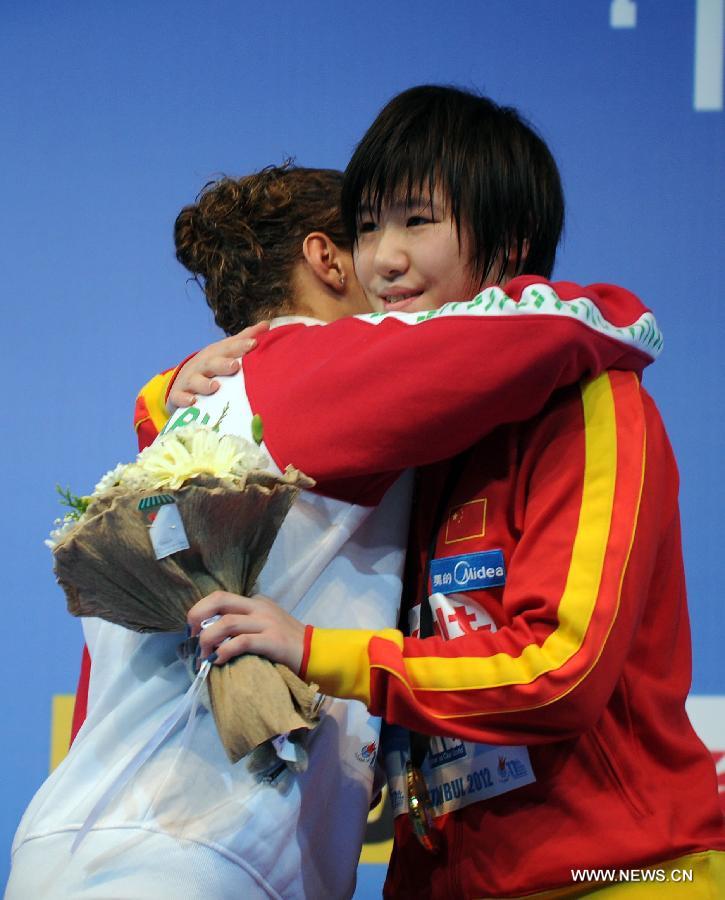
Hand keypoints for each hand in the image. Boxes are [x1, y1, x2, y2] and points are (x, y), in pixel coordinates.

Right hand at [168, 321, 269, 410]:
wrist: (183, 381)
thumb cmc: (212, 366)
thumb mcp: (225, 352)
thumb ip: (245, 339)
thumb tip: (266, 325)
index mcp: (216, 354)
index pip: (228, 348)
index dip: (240, 345)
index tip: (254, 344)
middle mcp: (202, 365)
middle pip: (212, 362)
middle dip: (222, 364)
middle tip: (235, 366)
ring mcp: (189, 380)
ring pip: (195, 380)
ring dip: (204, 383)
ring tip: (215, 386)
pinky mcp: (178, 395)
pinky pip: (179, 397)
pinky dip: (184, 399)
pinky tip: (192, 402)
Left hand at [188, 591, 305, 674]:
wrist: (316, 653)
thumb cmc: (287, 644)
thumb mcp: (265, 625)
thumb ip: (243, 624)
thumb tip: (211, 635)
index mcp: (256, 602)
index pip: (221, 598)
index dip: (200, 611)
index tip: (192, 630)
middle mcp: (259, 607)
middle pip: (220, 600)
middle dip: (197, 615)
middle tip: (190, 637)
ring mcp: (267, 623)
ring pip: (226, 623)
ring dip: (208, 640)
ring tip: (204, 657)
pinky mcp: (272, 640)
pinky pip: (241, 642)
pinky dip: (225, 651)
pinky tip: (219, 661)